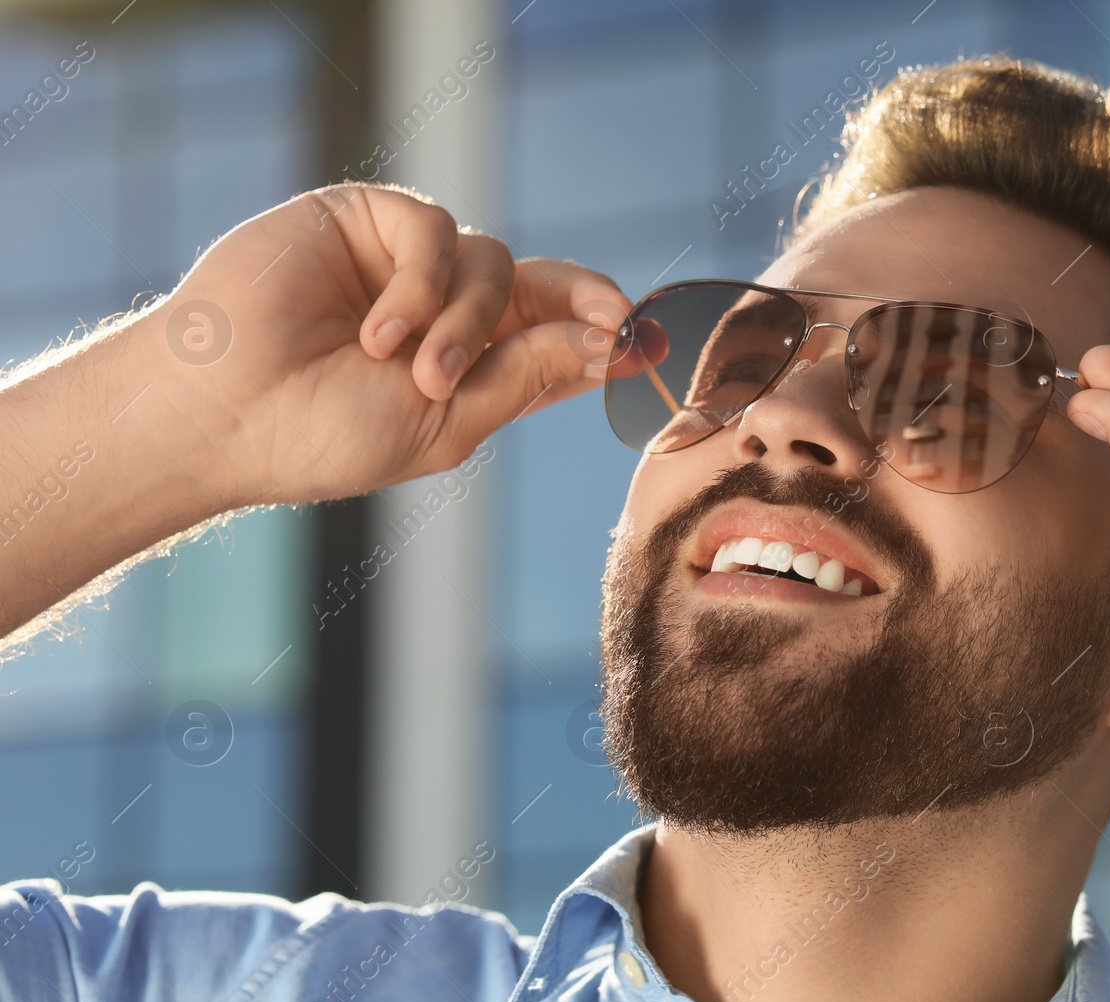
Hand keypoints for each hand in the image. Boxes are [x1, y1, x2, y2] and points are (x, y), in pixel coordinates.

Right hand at [138, 184, 630, 507]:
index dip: (603, 330)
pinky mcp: (366, 220)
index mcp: (471, 362)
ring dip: (466, 322)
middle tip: (616, 319)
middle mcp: (446, 308)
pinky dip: (421, 286)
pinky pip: (437, 231)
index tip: (647, 337)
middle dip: (581, 300)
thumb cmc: (325, 435)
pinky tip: (377, 333)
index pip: (554, 334)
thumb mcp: (447, 419)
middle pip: (539, 284)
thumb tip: (611, 343)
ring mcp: (406, 261)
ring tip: (413, 370)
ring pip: (492, 262)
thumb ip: (525, 375)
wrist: (225, 415)